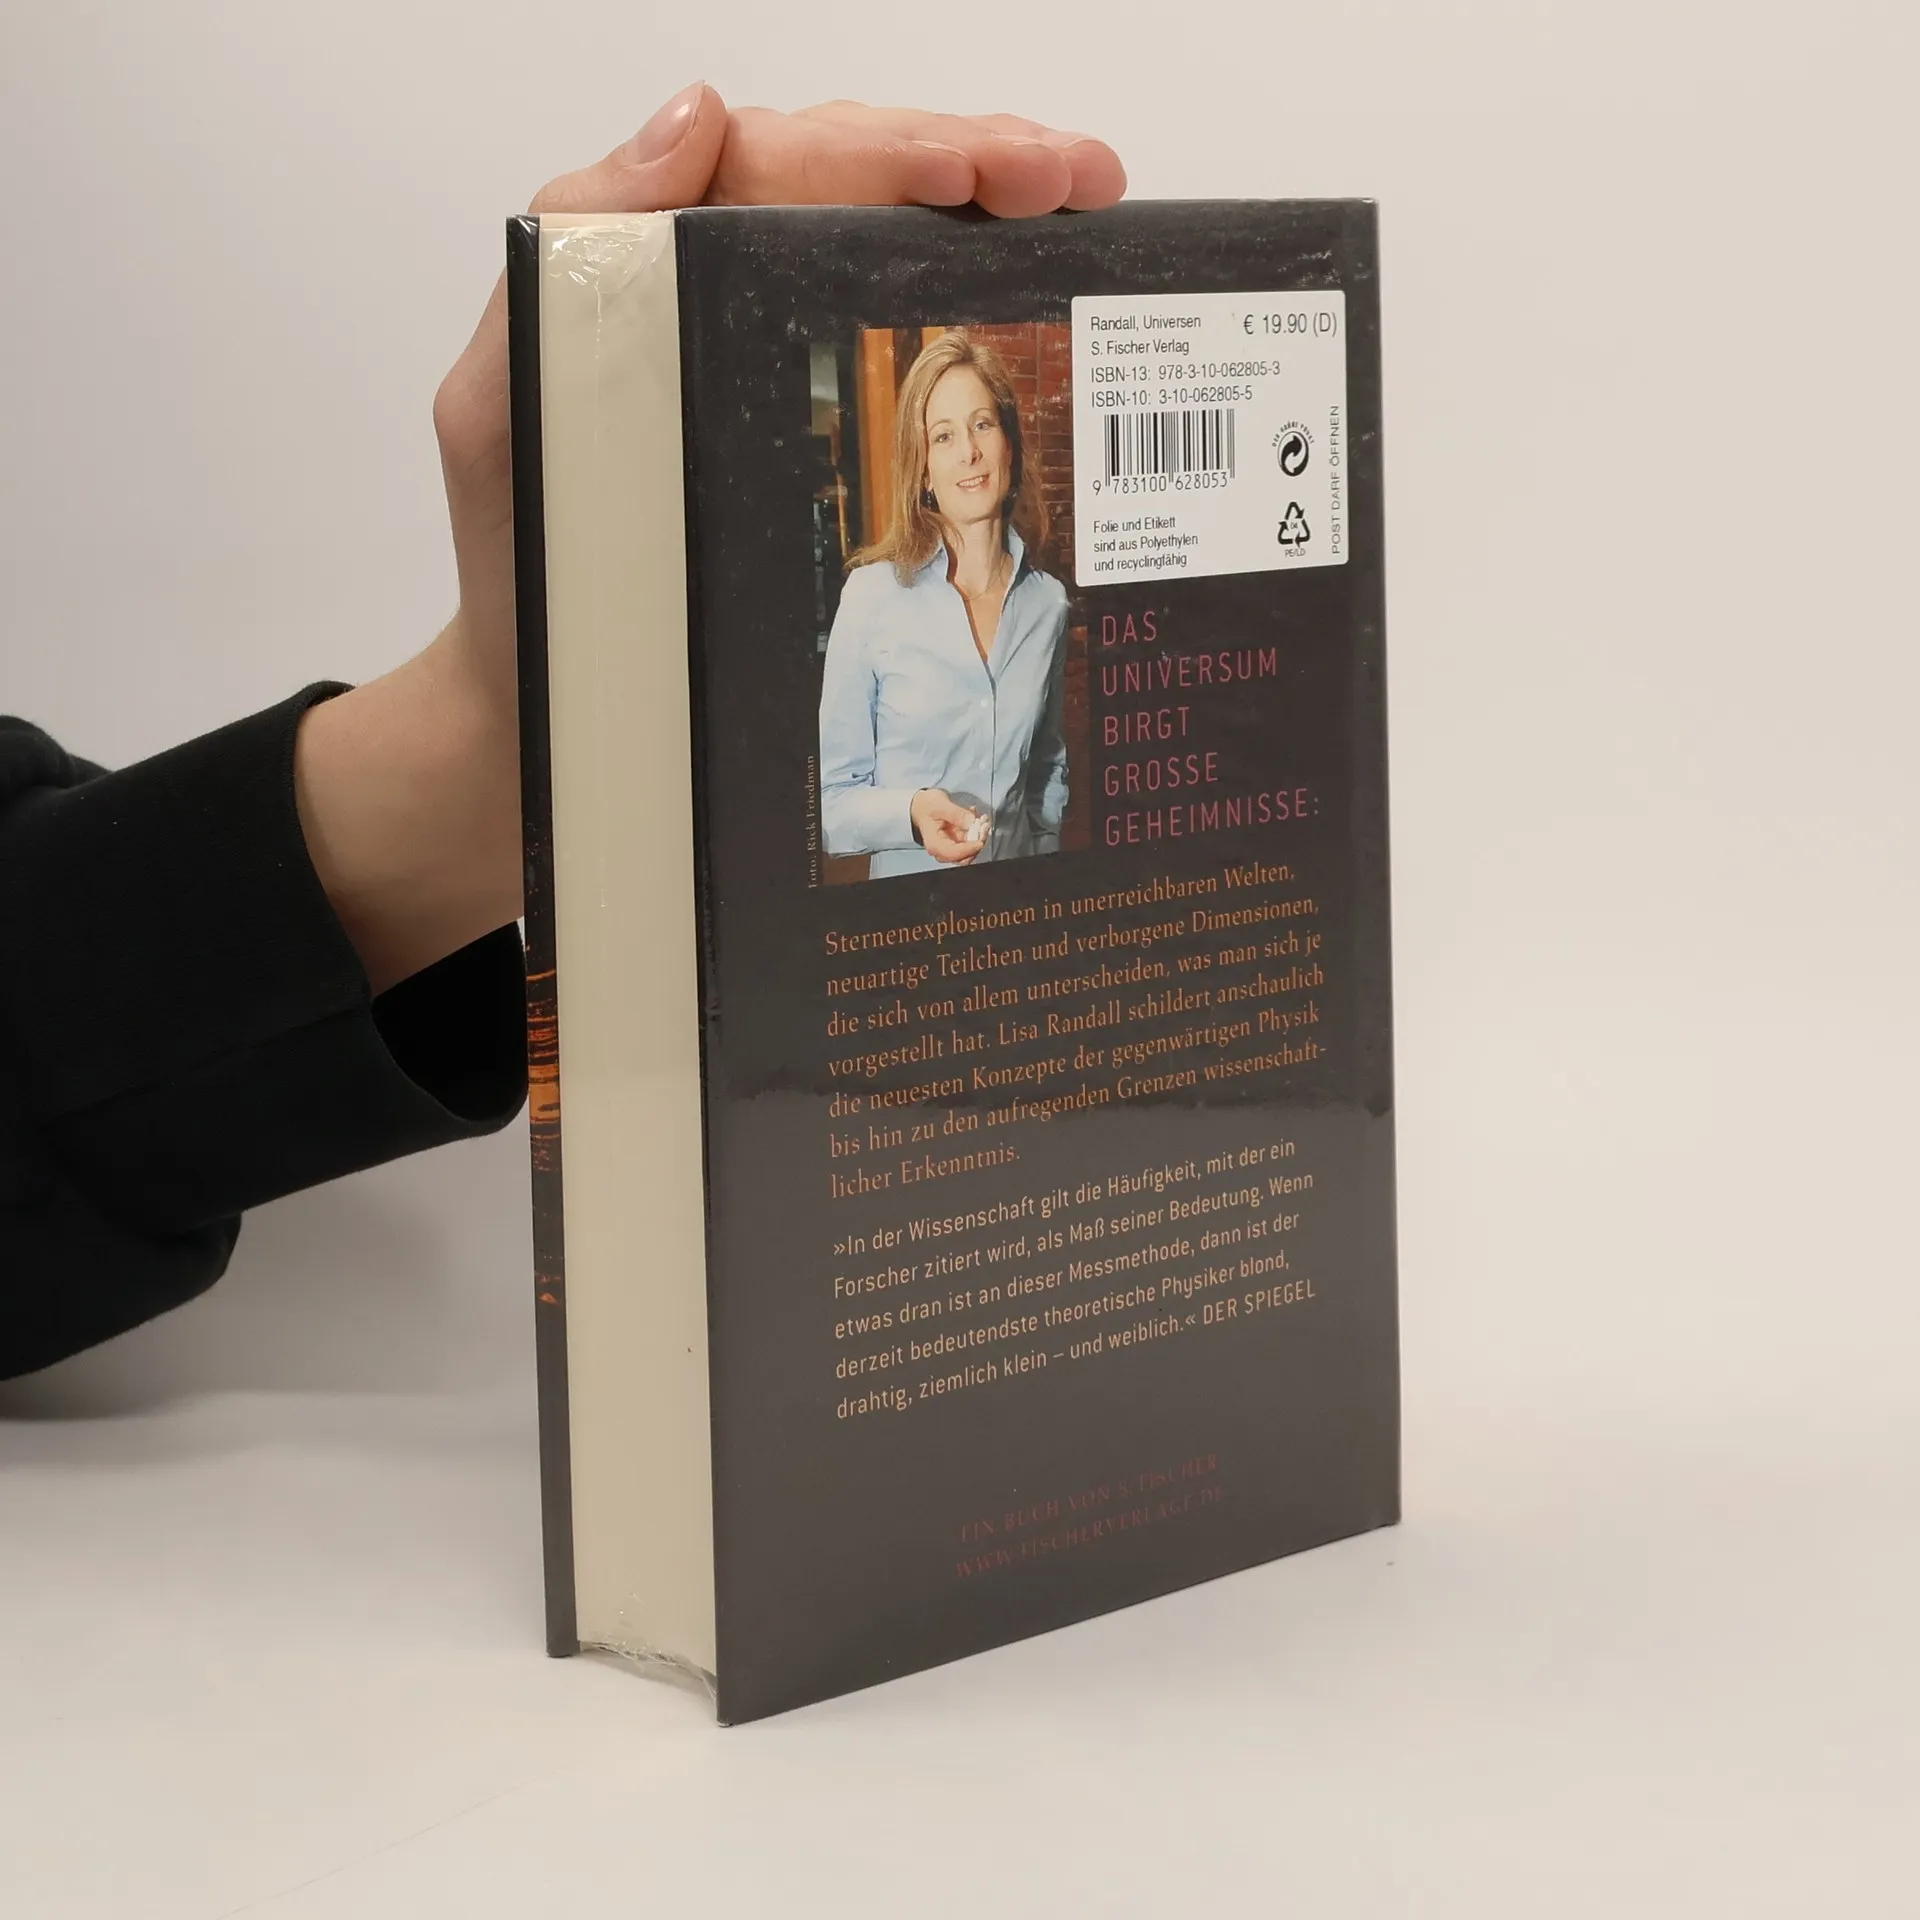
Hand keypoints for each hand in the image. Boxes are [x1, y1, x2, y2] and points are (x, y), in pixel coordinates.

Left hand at [294, 87, 1124, 992]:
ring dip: (997, 198)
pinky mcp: (805, 413)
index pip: (787, 161)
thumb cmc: (524, 572)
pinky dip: (976, 278)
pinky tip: (1043, 265)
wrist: (556, 704)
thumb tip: (695, 117)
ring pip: (891, 228)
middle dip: (978, 155)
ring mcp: (768, 345)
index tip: (989, 172)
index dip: (895, 150)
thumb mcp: (508, 406)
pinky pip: (895, 315)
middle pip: (859, 172)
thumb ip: (572, 255)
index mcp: (649, 263)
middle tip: (1078, 175)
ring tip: (1087, 195)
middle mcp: (713, 283)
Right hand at [912, 790, 989, 864]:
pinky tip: (976, 818)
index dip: (969, 848)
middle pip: (965, 856)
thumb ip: (956, 814)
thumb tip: (971, 822)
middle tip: (983, 825)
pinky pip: (972, 841)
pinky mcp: (959, 842)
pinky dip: (978, 831)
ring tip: (982, 819)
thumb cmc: (926, 807)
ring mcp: (952, 847)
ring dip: (980, 835)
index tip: (980, 839)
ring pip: (972, 849)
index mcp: (934, 844)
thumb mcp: (940, 805)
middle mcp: (943, 850)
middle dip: (978, 841)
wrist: (922, 805)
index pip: (954, 853)